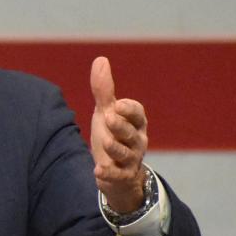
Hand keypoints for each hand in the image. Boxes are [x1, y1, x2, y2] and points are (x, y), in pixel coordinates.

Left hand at [89, 57, 148, 213]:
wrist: (116, 172)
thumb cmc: (113, 135)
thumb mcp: (106, 112)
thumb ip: (104, 90)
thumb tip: (101, 59)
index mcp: (135, 123)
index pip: (137, 113)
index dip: (129, 109)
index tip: (117, 104)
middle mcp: (137, 141)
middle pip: (131, 133)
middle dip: (121, 125)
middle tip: (109, 117)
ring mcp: (130, 160)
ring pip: (126, 154)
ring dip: (116, 148)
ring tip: (105, 142)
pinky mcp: (121, 177)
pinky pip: (118, 176)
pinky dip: (108, 174)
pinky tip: (98, 170)